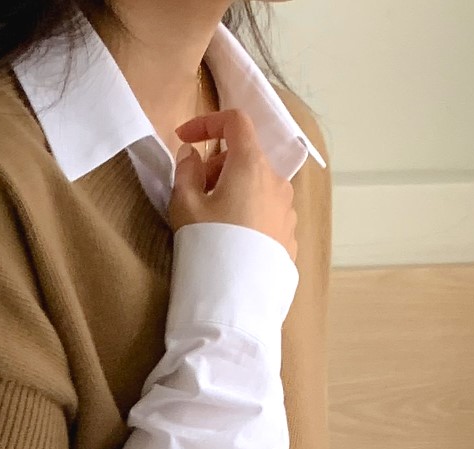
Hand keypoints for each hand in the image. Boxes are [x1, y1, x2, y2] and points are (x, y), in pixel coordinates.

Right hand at [167, 109, 296, 262]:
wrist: (235, 300)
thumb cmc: (209, 247)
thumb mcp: (185, 206)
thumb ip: (185, 171)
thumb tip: (190, 155)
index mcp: (251, 165)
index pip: (235, 122)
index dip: (207, 123)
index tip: (185, 138)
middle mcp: (276, 182)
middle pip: (246, 156)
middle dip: (218, 165)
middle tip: (196, 189)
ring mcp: (286, 210)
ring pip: (258, 185)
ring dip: (235, 190)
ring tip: (214, 220)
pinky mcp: (289, 237)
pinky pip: (266, 213)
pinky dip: (248, 214)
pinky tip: (232, 240)